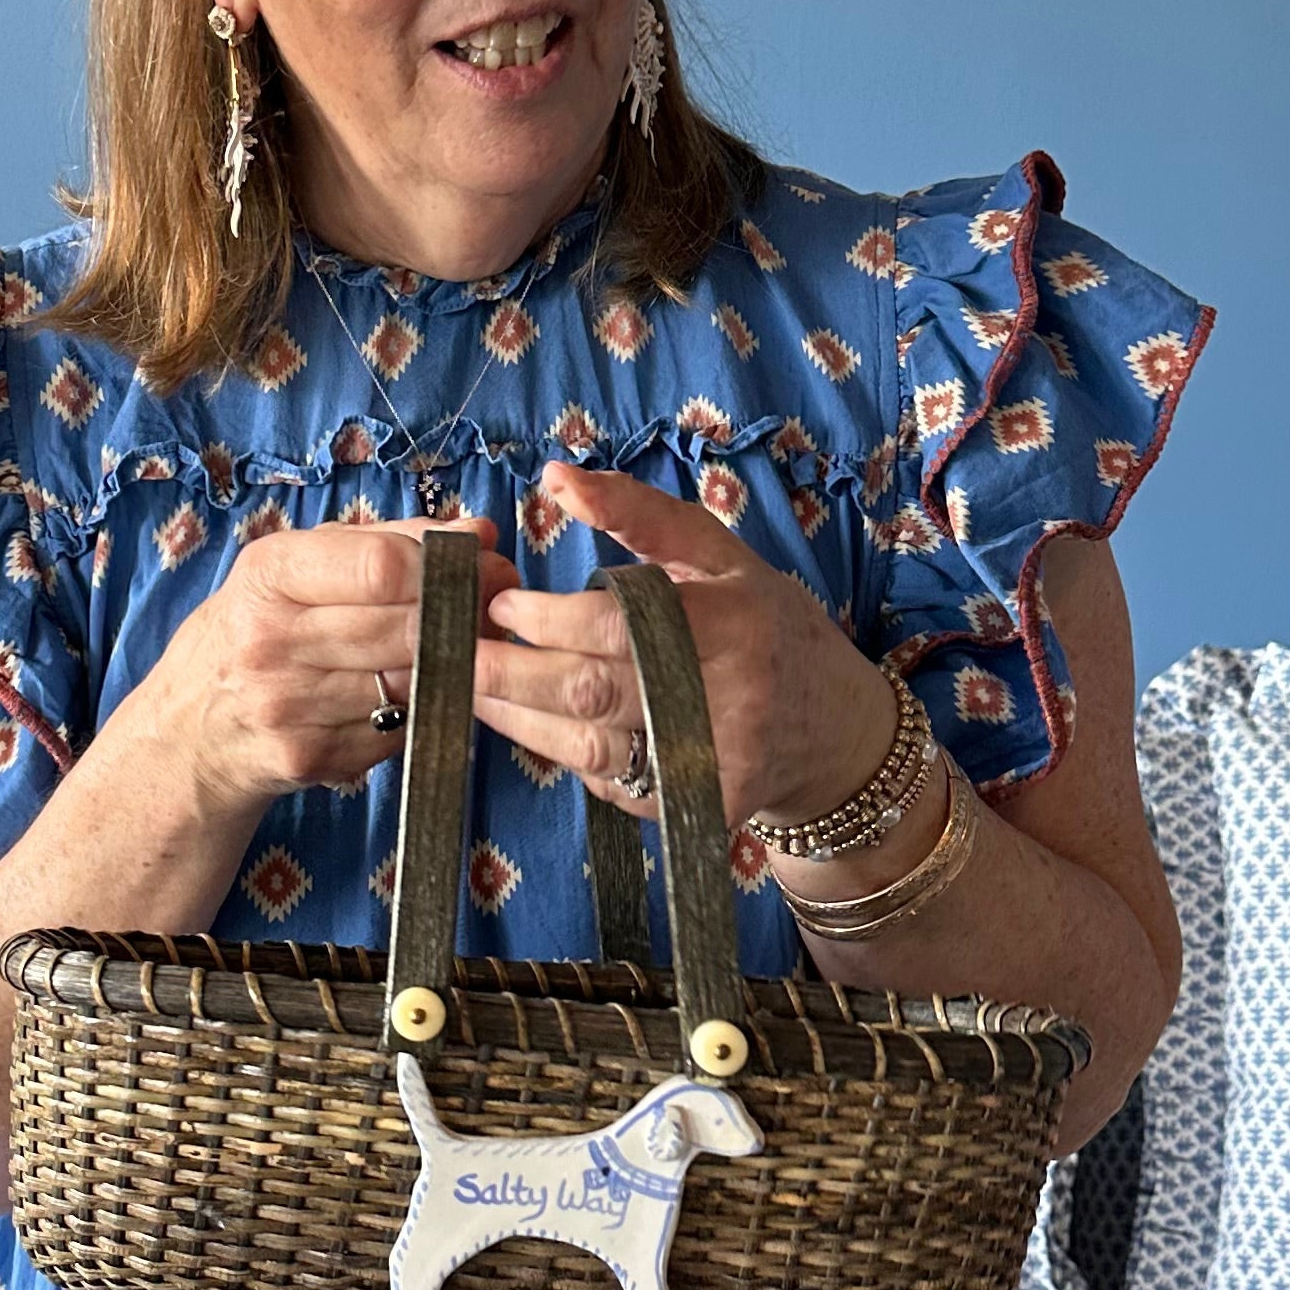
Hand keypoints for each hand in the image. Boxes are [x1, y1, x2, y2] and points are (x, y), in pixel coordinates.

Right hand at [123, 515, 504, 819]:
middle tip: (495, 605)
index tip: (480, 564)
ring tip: (470, 645)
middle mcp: (273, 641)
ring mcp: (291, 706)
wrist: (189, 733)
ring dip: (457, 664)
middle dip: (467, 613)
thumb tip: (478, 531)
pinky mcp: (314, 758)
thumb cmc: (252, 632)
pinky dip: (423, 710)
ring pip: (413, 681)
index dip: (445, 565)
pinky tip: (422, 692)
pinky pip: (400, 728)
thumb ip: (386, 543)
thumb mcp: (293, 571)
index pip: (380, 566)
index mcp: (269, 577)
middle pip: (406, 625)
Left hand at [474, 465, 895, 831]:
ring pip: (591, 748)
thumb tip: (554, 477)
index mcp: (732, 623)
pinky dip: (564, 755)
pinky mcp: (700, 812)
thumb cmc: (766, 626)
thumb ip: (638, 512)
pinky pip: (611, 785)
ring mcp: (715, 764)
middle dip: (510, 673)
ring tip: (470, 689)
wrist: (834, 731)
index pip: (619, 625)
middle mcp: (728, 698)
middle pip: (593, 691)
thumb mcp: (719, 554)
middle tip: (455, 651)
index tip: (498, 604)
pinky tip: (531, 726)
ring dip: (518, 719)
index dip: (546, 620)